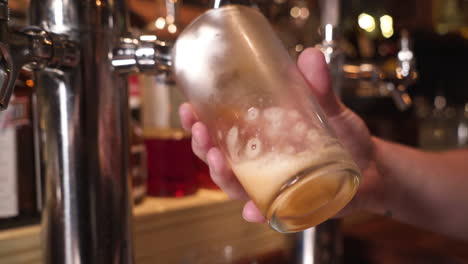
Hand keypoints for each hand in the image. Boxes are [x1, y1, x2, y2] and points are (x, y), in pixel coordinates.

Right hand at [179, 48, 383, 222]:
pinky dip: (256, 210)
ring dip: (221, 175)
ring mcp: (269, 183)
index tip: (189, 108)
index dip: (199, 121)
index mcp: (260, 135)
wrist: (371, 169)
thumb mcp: (331, 109)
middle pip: (218, 157)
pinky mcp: (285, 203)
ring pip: (233, 183)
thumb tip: (310, 56)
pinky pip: (264, 209)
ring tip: (218, 159)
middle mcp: (259, 161)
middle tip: (200, 131)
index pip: (220, 128)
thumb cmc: (346, 138)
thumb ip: (320, 86)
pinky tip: (251, 208)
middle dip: (203, 146)